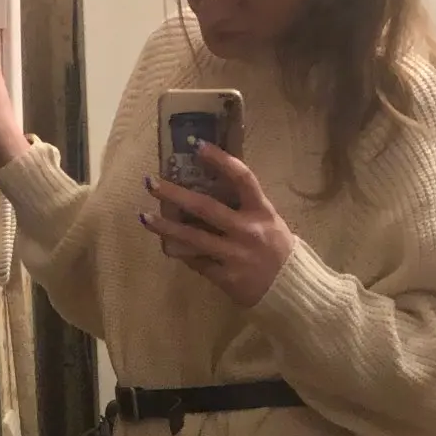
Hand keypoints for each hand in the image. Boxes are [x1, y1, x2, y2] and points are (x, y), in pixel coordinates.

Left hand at [141, 147, 295, 307]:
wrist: (291, 289)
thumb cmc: (278, 250)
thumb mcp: (269, 221)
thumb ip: (244, 207)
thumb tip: (208, 188)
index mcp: (262, 211)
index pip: (242, 178)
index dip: (220, 160)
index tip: (198, 146)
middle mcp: (247, 231)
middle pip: (205, 208)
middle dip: (175, 194)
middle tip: (151, 183)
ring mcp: (235, 255)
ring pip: (193, 238)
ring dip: (166, 227)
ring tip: (145, 217)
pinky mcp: (226, 277)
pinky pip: (197, 262)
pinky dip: (183, 253)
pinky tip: (168, 245)